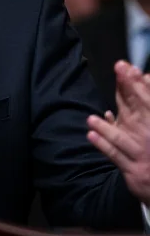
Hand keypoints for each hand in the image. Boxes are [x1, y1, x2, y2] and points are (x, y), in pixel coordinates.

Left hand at [87, 60, 149, 205]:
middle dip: (128, 89)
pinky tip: (91, 135)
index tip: (126, 66)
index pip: (148, 99)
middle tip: (119, 69)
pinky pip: (116, 156)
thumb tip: (141, 78)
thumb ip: (146, 102)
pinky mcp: (133, 170)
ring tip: (91, 119)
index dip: (137, 82)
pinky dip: (104, 146)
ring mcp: (142, 154)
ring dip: (107, 127)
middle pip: (138, 110)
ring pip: (123, 137)